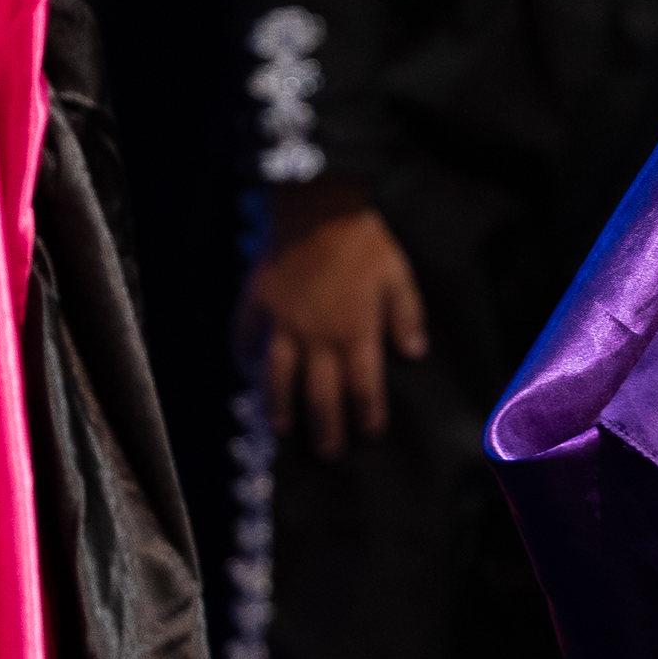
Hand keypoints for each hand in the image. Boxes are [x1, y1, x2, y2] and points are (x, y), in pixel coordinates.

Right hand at [244, 190, 423, 453]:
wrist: (317, 206)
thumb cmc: (363, 240)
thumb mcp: (397, 275)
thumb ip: (407, 316)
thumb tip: (415, 352)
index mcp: (354, 332)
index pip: (363, 386)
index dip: (368, 413)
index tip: (370, 433)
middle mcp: (316, 337)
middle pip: (320, 394)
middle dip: (326, 427)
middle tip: (329, 452)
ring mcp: (282, 323)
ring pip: (277, 377)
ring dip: (279, 406)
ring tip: (281, 429)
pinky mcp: (257, 303)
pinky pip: (245, 335)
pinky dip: (242, 353)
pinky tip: (242, 367)